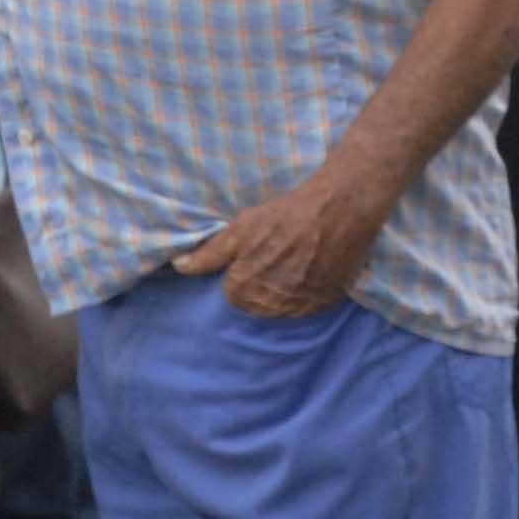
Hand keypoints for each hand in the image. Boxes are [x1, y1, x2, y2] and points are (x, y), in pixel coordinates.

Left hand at [173, 172, 385, 317]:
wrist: (339, 209)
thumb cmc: (286, 214)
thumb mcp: (241, 227)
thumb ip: (209, 254)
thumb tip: (179, 266)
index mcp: (244, 287)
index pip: (233, 294)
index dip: (243, 271)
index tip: (257, 253)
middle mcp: (269, 303)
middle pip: (256, 305)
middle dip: (262, 283)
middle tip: (278, 255)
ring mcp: (299, 306)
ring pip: (280, 309)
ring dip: (284, 291)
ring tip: (296, 261)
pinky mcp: (324, 304)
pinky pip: (305, 309)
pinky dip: (306, 294)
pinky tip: (311, 270)